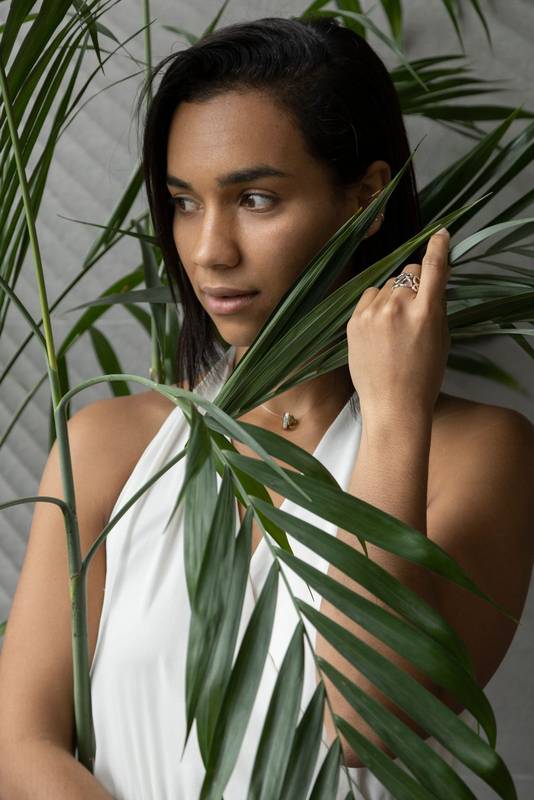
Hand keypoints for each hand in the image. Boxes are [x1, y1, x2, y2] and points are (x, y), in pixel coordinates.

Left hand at [346, 228, 450, 419]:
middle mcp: (398, 307)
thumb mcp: (441, 338)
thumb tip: (431, 282)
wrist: (393, 404)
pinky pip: (368, 297)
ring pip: (387, 285)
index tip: (439, 234)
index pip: (433, 267)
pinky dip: (375, 306)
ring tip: (393, 328)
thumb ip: (436, 306)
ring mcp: (372, 313)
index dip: (438, 247)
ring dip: (392, 297)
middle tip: (413, 310)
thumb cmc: (423, 376)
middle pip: (407, 273)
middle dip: (413, 285)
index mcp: (426, 312)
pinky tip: (378, 330)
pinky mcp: (354, 321)